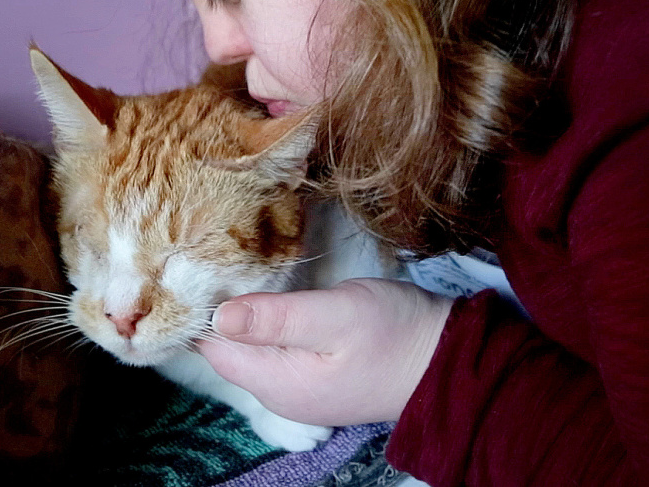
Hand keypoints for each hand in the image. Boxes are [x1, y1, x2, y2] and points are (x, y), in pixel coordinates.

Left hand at [198, 278, 452, 426]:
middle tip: (220, 254)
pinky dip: (267, 320)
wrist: (446, 359)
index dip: (204, 306)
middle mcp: (279, 393)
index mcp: (277, 382)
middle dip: (222, 306)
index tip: (202, 263)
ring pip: (251, 345)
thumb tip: (216, 315)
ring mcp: (298, 387)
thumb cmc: (394, 333)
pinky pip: (274, 347)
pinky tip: (272, 293)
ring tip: (240, 266)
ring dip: (245, 311)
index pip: (213, 347)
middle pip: (229, 348)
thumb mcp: (335, 315)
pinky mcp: (315, 374)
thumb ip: (277, 317)